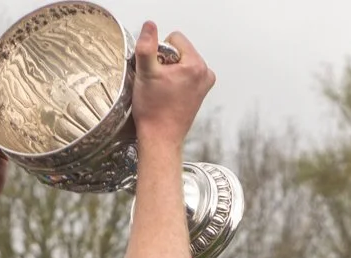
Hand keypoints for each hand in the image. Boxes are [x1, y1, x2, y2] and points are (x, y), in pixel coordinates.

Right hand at [127, 24, 213, 151]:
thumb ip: (147, 46)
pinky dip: (175, 81)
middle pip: (179, 50)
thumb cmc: (154, 112)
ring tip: (163, 90)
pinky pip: (185, 75)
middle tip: (158, 82)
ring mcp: (204, 84)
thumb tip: (149, 26)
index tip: (156, 71)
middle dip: (165, 62)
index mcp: (196, 65)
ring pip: (181, 63)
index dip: (159, 52)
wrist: (160, 139)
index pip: (174, 38)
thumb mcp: (145, 74)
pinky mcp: (200, 93)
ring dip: (169, 72)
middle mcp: (205, 73)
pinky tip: (168, 95)